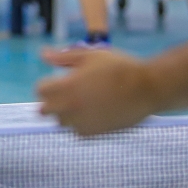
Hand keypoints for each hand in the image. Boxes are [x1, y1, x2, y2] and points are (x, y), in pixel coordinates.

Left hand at [37, 47, 156, 135]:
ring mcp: (82, 122)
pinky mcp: (95, 133)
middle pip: (45, 110)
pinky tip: (92, 111)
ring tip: (81, 101)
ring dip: (65, 113)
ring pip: (61, 122)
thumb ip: (64, 57)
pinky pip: (77, 131)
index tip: (56, 81)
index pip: (40, 90)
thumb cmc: (119, 67)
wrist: (146, 88)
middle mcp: (70, 107)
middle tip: (64, 93)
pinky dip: (80, 123)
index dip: (46, 84)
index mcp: (67, 86)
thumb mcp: (90, 55)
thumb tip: (43, 54)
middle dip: (51, 101)